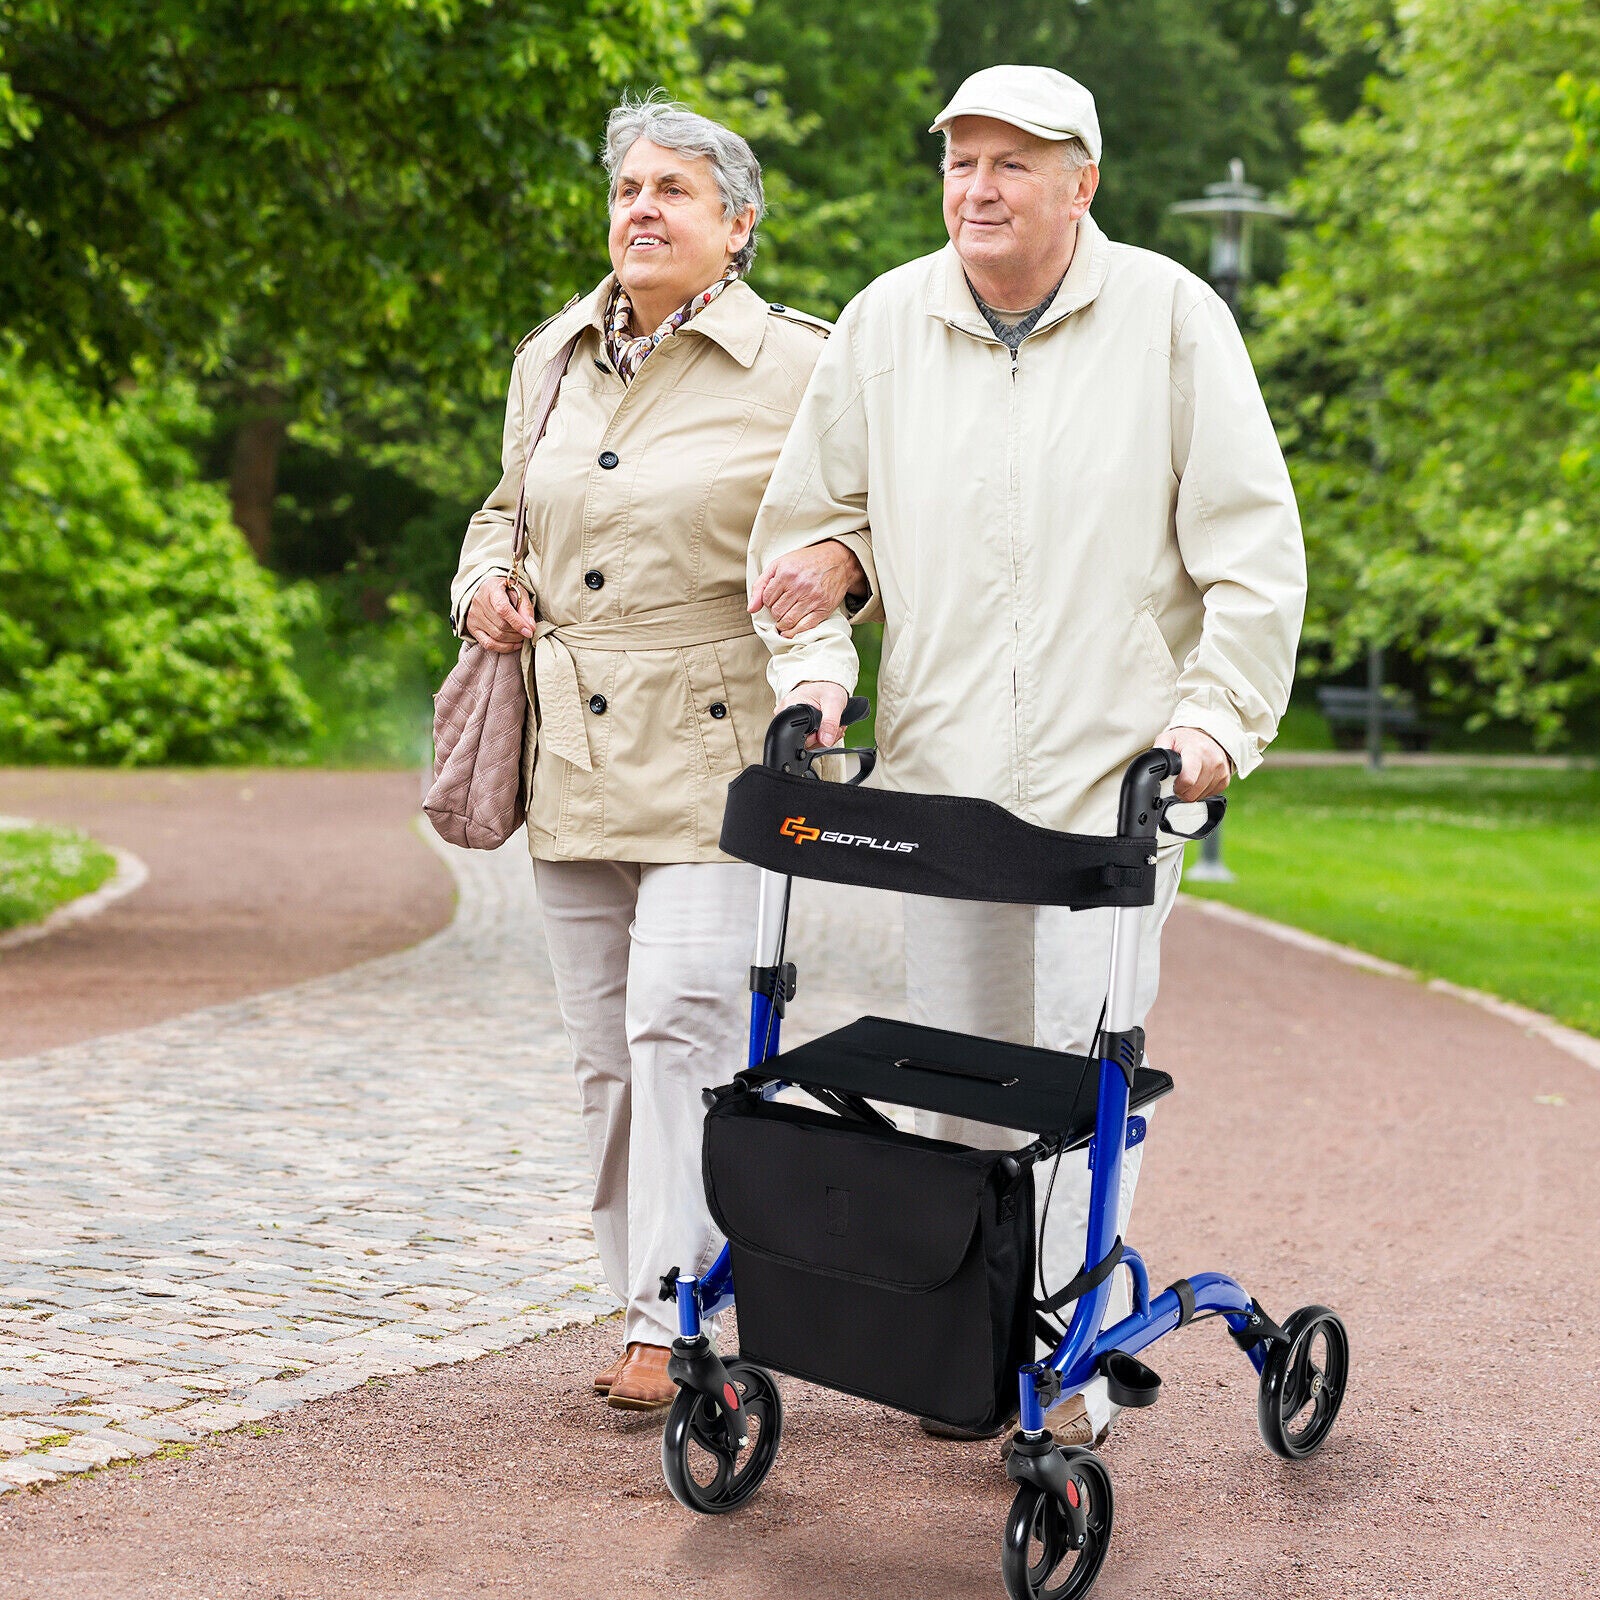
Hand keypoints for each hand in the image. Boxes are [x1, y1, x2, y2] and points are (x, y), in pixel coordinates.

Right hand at [466, 576, 536, 653]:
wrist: (487, 590)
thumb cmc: (506, 590)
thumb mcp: (519, 592)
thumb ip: (525, 608)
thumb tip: (531, 627)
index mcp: (492, 589)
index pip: (503, 609)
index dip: (517, 622)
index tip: (529, 631)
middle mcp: (479, 602)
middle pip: (501, 625)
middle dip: (518, 633)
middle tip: (528, 632)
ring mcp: (473, 616)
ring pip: (496, 636)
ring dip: (513, 640)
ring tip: (521, 636)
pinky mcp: (472, 627)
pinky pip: (488, 644)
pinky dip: (504, 647)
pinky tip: (514, 644)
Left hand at [750, 541, 867, 637]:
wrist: (837, 561)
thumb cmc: (806, 562)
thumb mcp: (779, 565)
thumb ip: (761, 585)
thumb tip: (751, 609)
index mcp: (786, 574)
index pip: (766, 599)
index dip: (767, 601)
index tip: (774, 599)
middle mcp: (799, 586)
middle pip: (776, 612)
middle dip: (775, 613)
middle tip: (780, 608)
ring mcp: (812, 598)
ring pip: (788, 621)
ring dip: (782, 624)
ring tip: (784, 619)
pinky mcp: (823, 608)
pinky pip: (805, 626)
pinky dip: (794, 632)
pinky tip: (789, 631)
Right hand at [780, 681, 850, 749]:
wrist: (828, 683)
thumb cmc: (828, 688)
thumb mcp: (833, 703)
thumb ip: (830, 723)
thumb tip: (826, 741)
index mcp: (790, 706)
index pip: (797, 735)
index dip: (816, 739)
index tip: (829, 732)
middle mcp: (785, 712)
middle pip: (802, 741)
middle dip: (823, 738)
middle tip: (835, 728)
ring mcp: (790, 718)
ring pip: (806, 741)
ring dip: (823, 738)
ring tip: (832, 726)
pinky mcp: (796, 721)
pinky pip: (807, 737)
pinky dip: (820, 735)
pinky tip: (827, 727)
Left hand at [1161, 726, 1231, 801]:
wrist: (1208, 735)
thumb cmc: (1186, 739)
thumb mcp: (1168, 738)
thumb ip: (1159, 751)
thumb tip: (1152, 765)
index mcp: (1196, 751)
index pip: (1188, 780)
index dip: (1178, 787)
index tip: (1174, 784)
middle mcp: (1212, 761)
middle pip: (1193, 793)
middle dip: (1183, 792)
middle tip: (1179, 782)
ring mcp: (1221, 770)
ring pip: (1201, 796)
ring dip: (1192, 792)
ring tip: (1189, 778)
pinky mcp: (1225, 779)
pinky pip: (1210, 794)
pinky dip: (1202, 791)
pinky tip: (1198, 780)